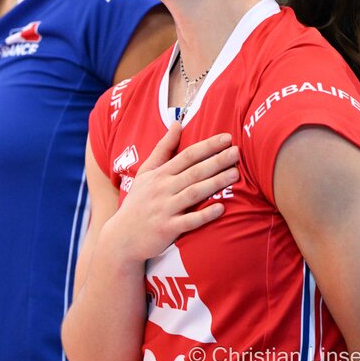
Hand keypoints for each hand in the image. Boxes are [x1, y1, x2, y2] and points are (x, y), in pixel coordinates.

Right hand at [103, 122, 238, 262]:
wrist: (122, 237)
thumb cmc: (138, 202)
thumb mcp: (145, 172)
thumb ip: (163, 149)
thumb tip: (177, 123)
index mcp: (159, 174)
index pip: (186, 156)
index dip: (207, 146)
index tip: (227, 138)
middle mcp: (162, 189)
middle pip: (193, 172)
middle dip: (216, 161)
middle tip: (237, 152)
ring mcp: (164, 209)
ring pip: (193, 193)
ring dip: (215, 183)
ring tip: (235, 174)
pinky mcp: (167, 229)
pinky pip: (189, 221)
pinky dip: (204, 215)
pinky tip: (221, 208)